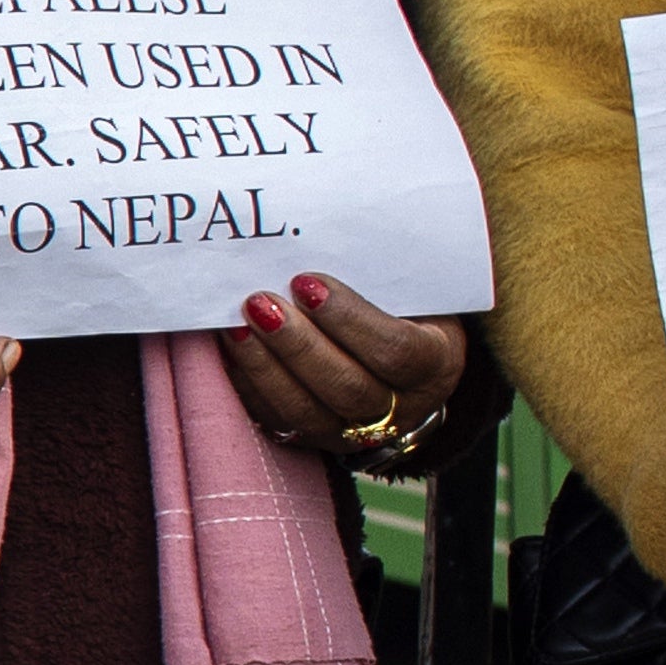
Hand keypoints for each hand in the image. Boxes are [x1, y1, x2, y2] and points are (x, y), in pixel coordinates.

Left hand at [217, 275, 470, 452]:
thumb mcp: (412, 284)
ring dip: (265, 367)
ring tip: (236, 326)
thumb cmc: (404, 303)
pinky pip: (276, 421)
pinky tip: (229, 351)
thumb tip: (321, 226)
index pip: (396, 351)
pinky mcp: (314, 438)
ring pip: (306, 412)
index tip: (307, 282)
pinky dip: (248, 386)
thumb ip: (382, 266)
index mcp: (435, 364)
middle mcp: (400, 408)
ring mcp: (356, 432)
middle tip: (260, 303)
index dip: (350, 320)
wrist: (404, 354)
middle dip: (298, 346)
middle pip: (347, 389)